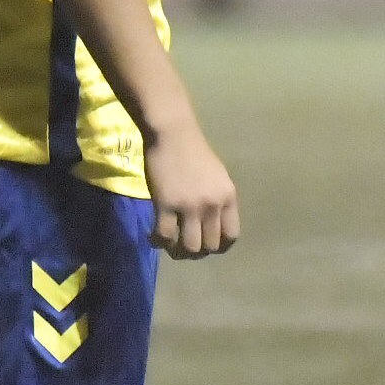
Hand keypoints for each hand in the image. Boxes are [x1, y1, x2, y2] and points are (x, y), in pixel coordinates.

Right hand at [142, 126, 239, 259]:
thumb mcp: (217, 176)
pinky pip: (164, 235)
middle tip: (184, 247)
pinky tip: (153, 238)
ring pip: (189, 246)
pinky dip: (159, 241)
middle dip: (197, 252)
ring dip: (179, 251)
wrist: (171, 132)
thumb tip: (210, 223)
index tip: (206, 245)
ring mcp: (189, 206)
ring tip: (169, 246)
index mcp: (228, 197)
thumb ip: (216, 199)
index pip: (231, 236)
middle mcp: (212, 205)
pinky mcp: (165, 204)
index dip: (218, 246)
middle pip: (210, 245)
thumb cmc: (192, 150)